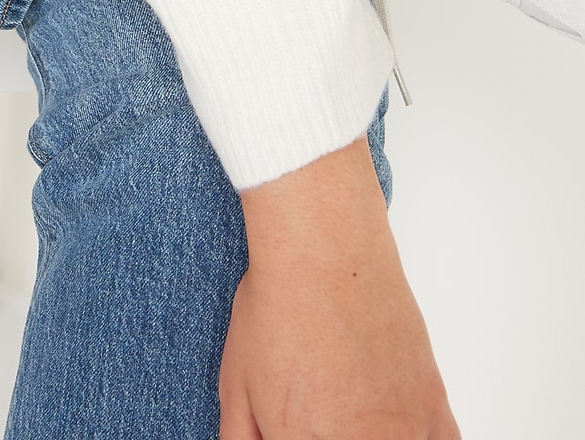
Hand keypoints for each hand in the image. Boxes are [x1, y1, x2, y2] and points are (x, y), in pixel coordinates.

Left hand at [220, 137, 459, 439]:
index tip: (295, 428)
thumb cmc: (278, 306)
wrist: (325, 250)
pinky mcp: (434, 410)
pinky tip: (396, 425)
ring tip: (349, 410)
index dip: (290, 438)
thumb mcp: (236, 384)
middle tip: (320, 415)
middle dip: (327, 433)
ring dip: (376, 435)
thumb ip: (242, 439)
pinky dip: (417, 438)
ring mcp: (405, 432)